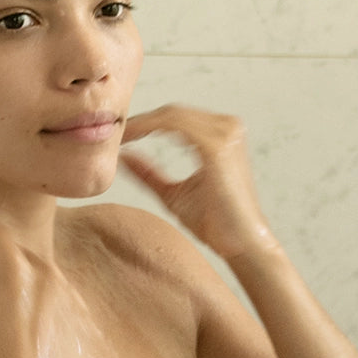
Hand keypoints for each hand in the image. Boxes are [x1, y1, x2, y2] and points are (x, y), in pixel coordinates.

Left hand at [120, 104, 278, 261]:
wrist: (242, 246)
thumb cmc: (216, 224)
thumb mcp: (174, 194)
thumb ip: (150, 174)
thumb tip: (123, 157)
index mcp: (222, 134)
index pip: (176, 117)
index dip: (145, 122)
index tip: (120, 134)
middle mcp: (227, 127)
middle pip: (173, 111)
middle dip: (141, 120)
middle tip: (114, 133)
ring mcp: (225, 133)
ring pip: (172, 114)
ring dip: (143, 122)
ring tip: (121, 136)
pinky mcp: (217, 146)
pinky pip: (176, 125)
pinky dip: (151, 127)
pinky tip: (133, 137)